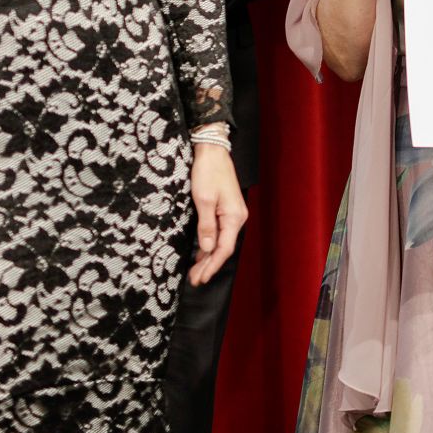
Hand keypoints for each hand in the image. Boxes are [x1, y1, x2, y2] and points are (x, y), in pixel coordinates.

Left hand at [189, 142, 246, 286]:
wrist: (213, 152)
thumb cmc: (208, 172)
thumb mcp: (204, 200)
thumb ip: (206, 227)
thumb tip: (208, 249)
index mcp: (234, 217)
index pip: (224, 249)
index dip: (212, 266)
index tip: (200, 279)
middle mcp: (237, 218)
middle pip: (224, 248)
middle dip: (209, 266)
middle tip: (194, 280)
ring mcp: (233, 213)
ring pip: (222, 242)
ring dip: (209, 257)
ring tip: (196, 272)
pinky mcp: (226, 209)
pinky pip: (220, 232)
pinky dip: (210, 245)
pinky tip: (202, 254)